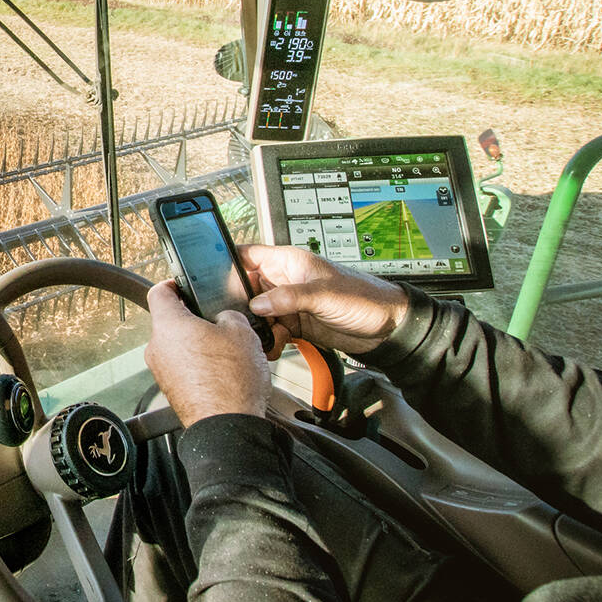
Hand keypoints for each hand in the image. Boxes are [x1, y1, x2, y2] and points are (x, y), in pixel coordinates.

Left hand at [144, 280, 269, 425]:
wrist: (229, 427)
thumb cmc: (232, 382)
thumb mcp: (242, 332)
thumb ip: (229, 315)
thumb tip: (224, 319)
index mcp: (168, 325)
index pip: (158, 292)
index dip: (173, 284)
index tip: (185, 285)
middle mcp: (157, 347)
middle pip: (169, 321)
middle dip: (193, 318)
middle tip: (217, 319)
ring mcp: (161, 371)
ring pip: (176, 345)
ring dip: (196, 343)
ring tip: (224, 349)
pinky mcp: (171, 390)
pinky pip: (181, 367)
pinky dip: (197, 364)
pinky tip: (221, 370)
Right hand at [238, 245, 409, 356]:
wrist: (388, 328)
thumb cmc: (364, 298)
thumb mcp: (323, 294)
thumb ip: (288, 298)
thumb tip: (257, 305)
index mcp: (290, 262)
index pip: (249, 255)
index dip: (229, 263)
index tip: (212, 278)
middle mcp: (286, 280)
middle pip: (248, 287)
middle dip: (240, 303)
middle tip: (235, 318)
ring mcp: (290, 303)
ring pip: (258, 312)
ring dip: (255, 326)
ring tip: (257, 337)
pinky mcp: (296, 323)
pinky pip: (273, 330)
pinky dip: (270, 340)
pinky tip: (274, 347)